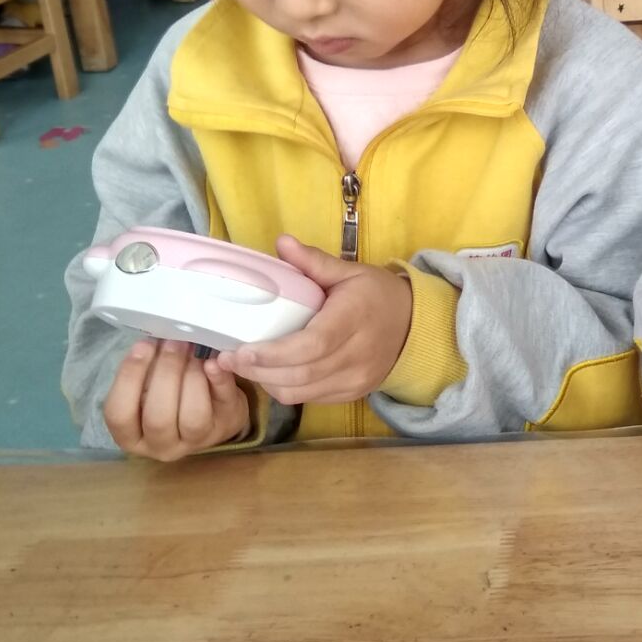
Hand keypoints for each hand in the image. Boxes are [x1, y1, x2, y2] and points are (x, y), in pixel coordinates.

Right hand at [104, 338, 250, 459]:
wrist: (209, 402)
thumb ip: (146, 368)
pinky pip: (224, 404)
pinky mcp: (227, 426)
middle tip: (174, 342)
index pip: (119, 414)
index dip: (128, 378)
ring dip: (192, 377)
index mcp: (131, 435)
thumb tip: (155, 340)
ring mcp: (197, 441)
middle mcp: (161, 446)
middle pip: (158, 418)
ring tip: (193, 349)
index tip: (142, 346)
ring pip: (193, 418)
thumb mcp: (147, 383)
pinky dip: (220, 380)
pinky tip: (215, 361)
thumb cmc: (168, 390)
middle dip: (166, 373)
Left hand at [217, 236, 412, 406]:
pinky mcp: (352, 393)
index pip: (312, 345)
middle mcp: (357, 355)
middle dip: (259, 371)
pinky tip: (269, 374)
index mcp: (355, 318)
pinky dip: (284, 388)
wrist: (415, 327)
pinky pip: (310, 399)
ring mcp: (356, 379)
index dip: (273, 354)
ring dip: (267, 382)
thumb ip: (314, 261)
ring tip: (243, 366)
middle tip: (227, 358)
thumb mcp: (351, 272)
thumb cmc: (378, 295)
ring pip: (301, 392)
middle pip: (301, 374)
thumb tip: (281, 242)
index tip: (241, 350)